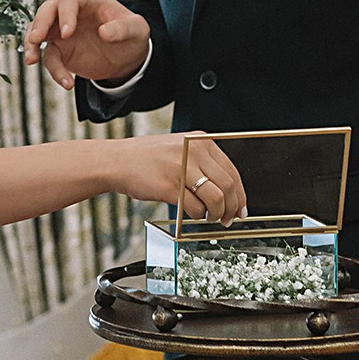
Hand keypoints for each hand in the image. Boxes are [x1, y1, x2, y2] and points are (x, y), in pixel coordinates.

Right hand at [22, 0, 150, 89]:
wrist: (127, 56)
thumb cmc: (132, 34)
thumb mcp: (136, 29)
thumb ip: (123, 28)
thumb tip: (104, 33)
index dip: (65, 14)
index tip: (67, 33)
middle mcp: (70, 10)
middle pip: (47, 10)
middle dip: (39, 24)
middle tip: (36, 39)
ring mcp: (60, 29)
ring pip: (37, 31)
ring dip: (31, 44)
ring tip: (31, 61)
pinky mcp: (59, 49)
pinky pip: (49, 58)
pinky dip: (54, 70)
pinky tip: (67, 83)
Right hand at [110, 133, 246, 226]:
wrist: (118, 161)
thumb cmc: (146, 158)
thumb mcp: (180, 148)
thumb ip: (202, 162)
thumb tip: (227, 190)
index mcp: (199, 141)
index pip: (232, 170)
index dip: (240, 194)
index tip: (241, 207)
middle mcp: (194, 151)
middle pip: (228, 185)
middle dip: (232, 207)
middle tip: (228, 218)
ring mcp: (182, 168)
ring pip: (216, 198)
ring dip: (217, 214)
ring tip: (211, 218)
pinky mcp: (170, 186)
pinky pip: (195, 207)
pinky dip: (197, 215)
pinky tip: (193, 214)